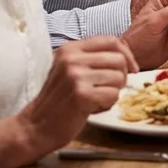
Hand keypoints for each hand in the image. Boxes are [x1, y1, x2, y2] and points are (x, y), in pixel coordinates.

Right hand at [16, 35, 137, 152]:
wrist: (35, 127)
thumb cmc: (58, 101)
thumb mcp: (70, 70)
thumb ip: (93, 60)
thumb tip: (127, 59)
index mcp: (70, 49)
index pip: (111, 40)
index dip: (127, 54)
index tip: (131, 69)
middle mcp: (72, 58)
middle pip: (119, 60)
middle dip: (121, 78)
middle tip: (107, 90)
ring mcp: (76, 76)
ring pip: (119, 78)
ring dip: (112, 93)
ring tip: (94, 100)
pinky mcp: (81, 95)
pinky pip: (113, 95)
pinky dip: (107, 105)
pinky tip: (91, 109)